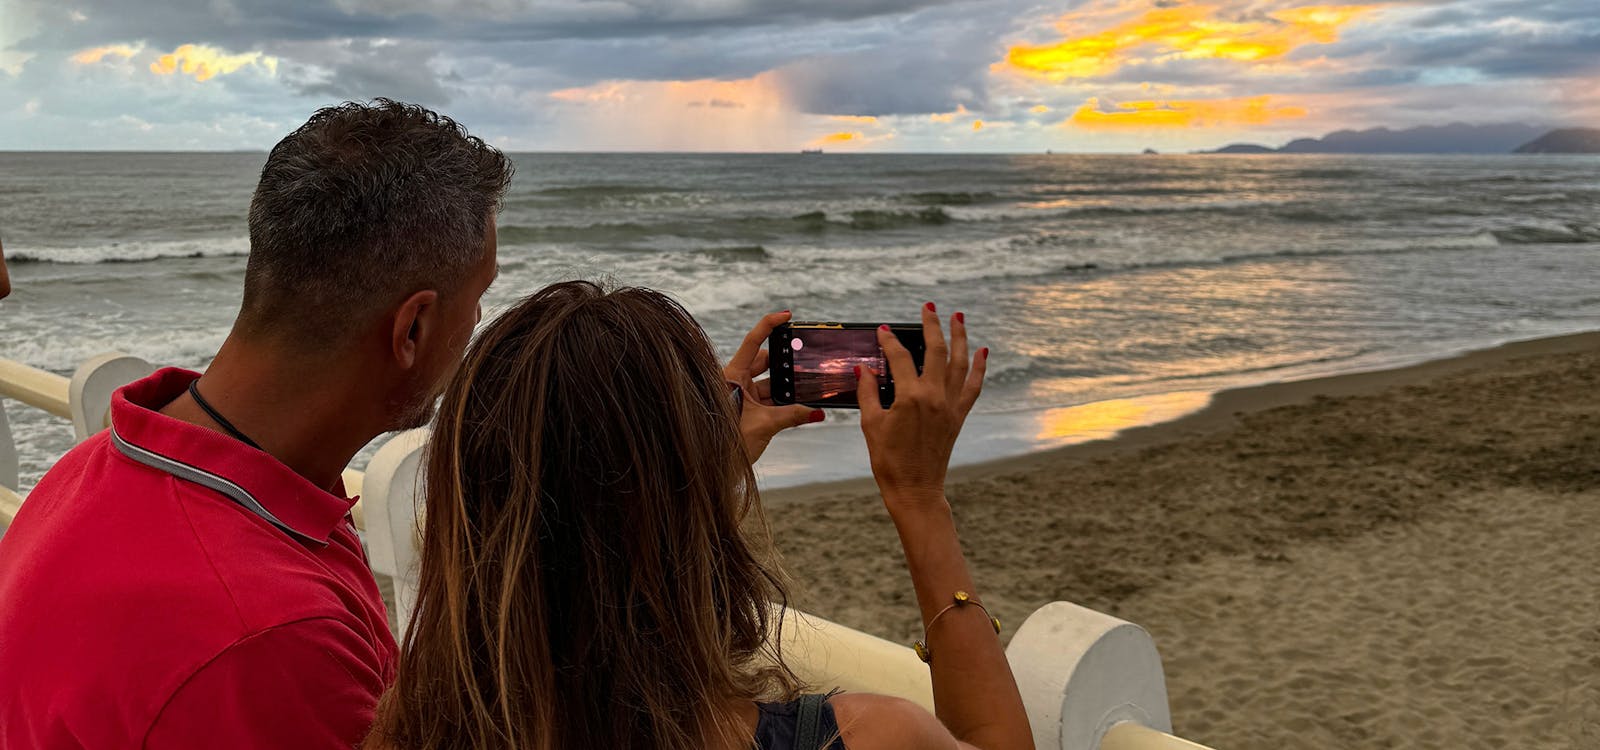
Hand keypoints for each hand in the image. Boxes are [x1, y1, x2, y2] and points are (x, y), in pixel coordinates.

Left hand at [724, 310, 824, 462]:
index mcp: (732, 375)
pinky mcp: (746, 410)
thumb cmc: (728, 444)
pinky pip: (767, 399)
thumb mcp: (764, 426)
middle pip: (764, 361)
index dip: (769, 325)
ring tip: (805, 391)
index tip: (787, 315)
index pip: (753, 341)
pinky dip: (782, 402)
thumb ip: (793, 416)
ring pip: (768, 383)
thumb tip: (818, 412)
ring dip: (785, 388)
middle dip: (785, 363)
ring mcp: (740, 395)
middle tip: (804, 363)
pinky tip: (799, 406)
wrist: (713, 468)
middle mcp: (734, 381)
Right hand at [857, 303, 985, 512]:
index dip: (889, 341)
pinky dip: (979, 368)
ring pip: (959, 362)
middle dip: (932, 325)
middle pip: (936, 350)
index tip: (882, 331)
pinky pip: (973, 386)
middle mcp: (934, 396)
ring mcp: (950, 405)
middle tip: (928, 307)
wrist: (915, 488)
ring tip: (958, 317)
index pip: (898, 358)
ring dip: (960, 337)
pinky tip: (982, 352)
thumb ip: (868, 393)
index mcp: (909, 397)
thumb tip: (864, 368)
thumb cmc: (888, 460)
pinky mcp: (959, 416)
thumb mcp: (871, 424)